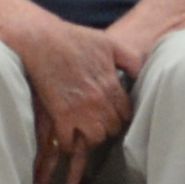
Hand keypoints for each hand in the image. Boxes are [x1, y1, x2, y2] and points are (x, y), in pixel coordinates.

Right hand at [5, 4, 128, 183]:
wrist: (40, 40)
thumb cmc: (73, 39)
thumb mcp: (109, 43)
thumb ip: (130, 59)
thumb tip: (144, 72)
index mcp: (111, 84)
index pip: (126, 113)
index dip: (121, 116)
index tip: (114, 116)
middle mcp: (99, 100)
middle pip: (112, 128)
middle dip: (108, 128)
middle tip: (99, 125)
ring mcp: (79, 110)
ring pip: (95, 138)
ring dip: (91, 137)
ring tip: (85, 133)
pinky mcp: (60, 115)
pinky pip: (69, 141)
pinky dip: (69, 144)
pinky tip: (67, 140)